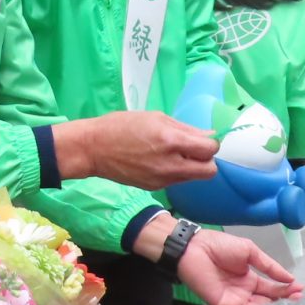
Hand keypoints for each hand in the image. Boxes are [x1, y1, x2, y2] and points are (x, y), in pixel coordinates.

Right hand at [54, 110, 217, 189]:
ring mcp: (162, 179)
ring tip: (174, 154)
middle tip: (194, 151)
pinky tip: (159, 161)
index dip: (210, 144)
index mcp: (171, 141)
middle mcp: (170, 164)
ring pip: (194, 178)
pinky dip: (175, 172)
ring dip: (191, 167)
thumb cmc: (122, 126)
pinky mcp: (154, 187)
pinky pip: (176, 181)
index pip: (210, 149)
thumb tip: (210, 135)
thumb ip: (186, 128)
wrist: (93, 149)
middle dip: (206, 160)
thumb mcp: (156, 118)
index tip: (202, 139)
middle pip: (209, 171)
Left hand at [176, 229, 300, 304]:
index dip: (287, 290)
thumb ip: (269, 266)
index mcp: (250, 280)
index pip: (273, 289)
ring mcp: (235, 302)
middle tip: (299, 301)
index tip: (301, 290)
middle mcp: (245, 294)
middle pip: (268, 303)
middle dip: (284, 303)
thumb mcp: (250, 252)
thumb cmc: (220, 246)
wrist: (195, 247)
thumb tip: (291, 278)